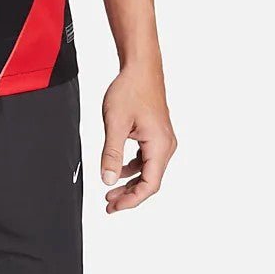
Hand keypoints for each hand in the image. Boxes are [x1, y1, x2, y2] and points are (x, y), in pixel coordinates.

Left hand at [100, 64, 176, 212]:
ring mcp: (163, 140)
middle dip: (129, 194)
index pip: (149, 185)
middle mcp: (166, 145)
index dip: (131, 200)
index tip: (114, 206)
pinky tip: (119, 169)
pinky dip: (133, 167)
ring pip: (148, 170)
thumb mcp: (115, 123)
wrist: (140, 67)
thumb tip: (108, 180)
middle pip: (150, 180)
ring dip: (130, 181)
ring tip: (111, 190)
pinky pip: (147, 158)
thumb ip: (112, 154)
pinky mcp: (157, 134)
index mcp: (160, 146)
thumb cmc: (130, 89)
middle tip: (109, 203)